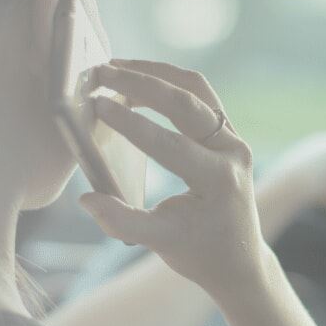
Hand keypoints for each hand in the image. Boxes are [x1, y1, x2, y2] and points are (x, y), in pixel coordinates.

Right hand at [77, 60, 270, 298]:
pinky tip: (138, 81)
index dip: (131, 124)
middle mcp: (233, 153)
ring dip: (156, 73)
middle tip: (102, 72)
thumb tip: (86, 199)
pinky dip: (169, 82)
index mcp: (219, 180)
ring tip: (117, 68)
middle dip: (142, 83)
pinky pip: (200, 95)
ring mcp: (234, 139)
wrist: (238, 258)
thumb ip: (122, 222)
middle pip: (187, 103)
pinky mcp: (228, 133)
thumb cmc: (199, 252)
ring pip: (196, 89)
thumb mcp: (160, 243)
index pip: (170, 144)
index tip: (98, 105)